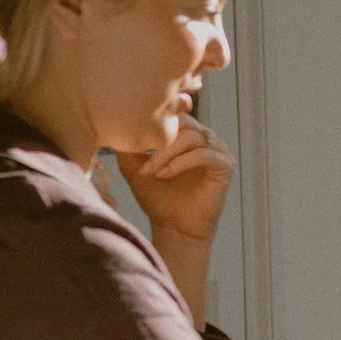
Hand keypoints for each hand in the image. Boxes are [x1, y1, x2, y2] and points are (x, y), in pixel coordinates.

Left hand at [117, 116, 233, 242]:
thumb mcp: (134, 167)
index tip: (137, 131)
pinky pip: (203, 155)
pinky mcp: (225, 166)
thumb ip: (128, 145)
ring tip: (151, 171)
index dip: (158, 118)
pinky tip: (164, 175)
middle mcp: (205, 138)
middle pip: (182, 122)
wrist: (174, 227)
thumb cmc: (157, 197)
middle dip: (159, 140)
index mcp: (187, 133)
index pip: (175, 112)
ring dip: (166, 154)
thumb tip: (115, 124)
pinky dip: (181, 163)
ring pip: (191, 138)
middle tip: (141, 161)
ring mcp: (217, 150)